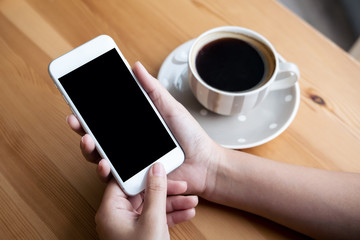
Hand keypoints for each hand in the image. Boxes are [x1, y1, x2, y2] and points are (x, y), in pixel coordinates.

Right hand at [67, 61, 224, 196]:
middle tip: (75, 119)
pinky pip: (116, 177)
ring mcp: (131, 163)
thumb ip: (152, 89)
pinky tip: (103, 162)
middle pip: (98, 137)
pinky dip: (105, 170)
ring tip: (87, 139)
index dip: (90, 111)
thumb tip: (135, 66)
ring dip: (89, 148)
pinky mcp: (135, 180)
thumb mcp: (170, 107)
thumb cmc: (191, 137)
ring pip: (101, 157)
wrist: (205, 164)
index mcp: (136, 126)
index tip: (78, 101)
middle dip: (82, 128)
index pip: (107, 118)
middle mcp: (129, 144)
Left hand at [95, 162, 195, 239]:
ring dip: (173, 203)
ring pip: (152, 206)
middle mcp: (118, 216)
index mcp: (111, 210)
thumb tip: (156, 169)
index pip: (124, 181)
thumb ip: (155, 192)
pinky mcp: (141, 234)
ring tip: (192, 200)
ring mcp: (130, 226)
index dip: (143, 172)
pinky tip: (187, 212)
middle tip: (183, 185)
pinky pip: (156, 218)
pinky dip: (171, 215)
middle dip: (166, 190)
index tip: (159, 167)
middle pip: (143, 193)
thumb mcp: (152, 221)